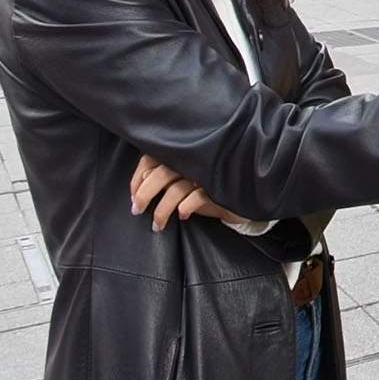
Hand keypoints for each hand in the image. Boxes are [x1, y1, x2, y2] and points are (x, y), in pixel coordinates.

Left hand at [129, 154, 245, 230]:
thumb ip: (165, 176)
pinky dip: (186, 207)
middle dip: (145, 194)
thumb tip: (142, 180)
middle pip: (161, 173)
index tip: (133, 196)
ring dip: (162, 210)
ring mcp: (208, 173)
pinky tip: (182, 216)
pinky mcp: (220, 188)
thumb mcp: (184, 180)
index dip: (138, 177)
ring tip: (158, 225)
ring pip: (176, 189)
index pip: (152, 158)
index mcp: (182, 155)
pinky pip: (197, 196)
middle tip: (137, 210)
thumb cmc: (209, 186)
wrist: (245, 193)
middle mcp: (194, 161)